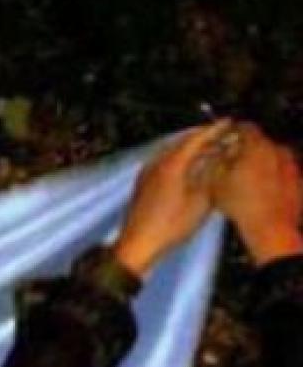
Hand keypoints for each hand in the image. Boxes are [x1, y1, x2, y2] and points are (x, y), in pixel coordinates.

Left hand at [114, 121, 232, 277]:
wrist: (138, 244)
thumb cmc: (170, 226)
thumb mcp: (201, 201)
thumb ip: (211, 174)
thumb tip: (220, 156)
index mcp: (171, 164)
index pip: (195, 139)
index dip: (213, 130)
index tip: (227, 122)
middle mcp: (156, 163)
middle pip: (182, 142)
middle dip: (202, 137)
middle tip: (220, 134)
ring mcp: (146, 173)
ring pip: (172, 151)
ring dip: (190, 148)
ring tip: (208, 148)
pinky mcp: (143, 183)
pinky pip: (164, 162)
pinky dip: (179, 159)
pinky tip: (188, 166)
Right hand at [212, 124, 302, 265]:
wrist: (271, 228)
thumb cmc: (242, 204)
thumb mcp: (215, 182)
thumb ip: (216, 162)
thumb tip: (217, 154)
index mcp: (256, 147)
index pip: (246, 127)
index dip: (234, 131)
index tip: (227, 137)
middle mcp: (277, 151)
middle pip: (261, 143)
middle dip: (247, 150)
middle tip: (234, 162)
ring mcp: (291, 166)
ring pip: (273, 158)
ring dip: (262, 164)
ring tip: (248, 180)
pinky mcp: (299, 181)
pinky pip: (283, 173)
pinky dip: (274, 178)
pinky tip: (263, 192)